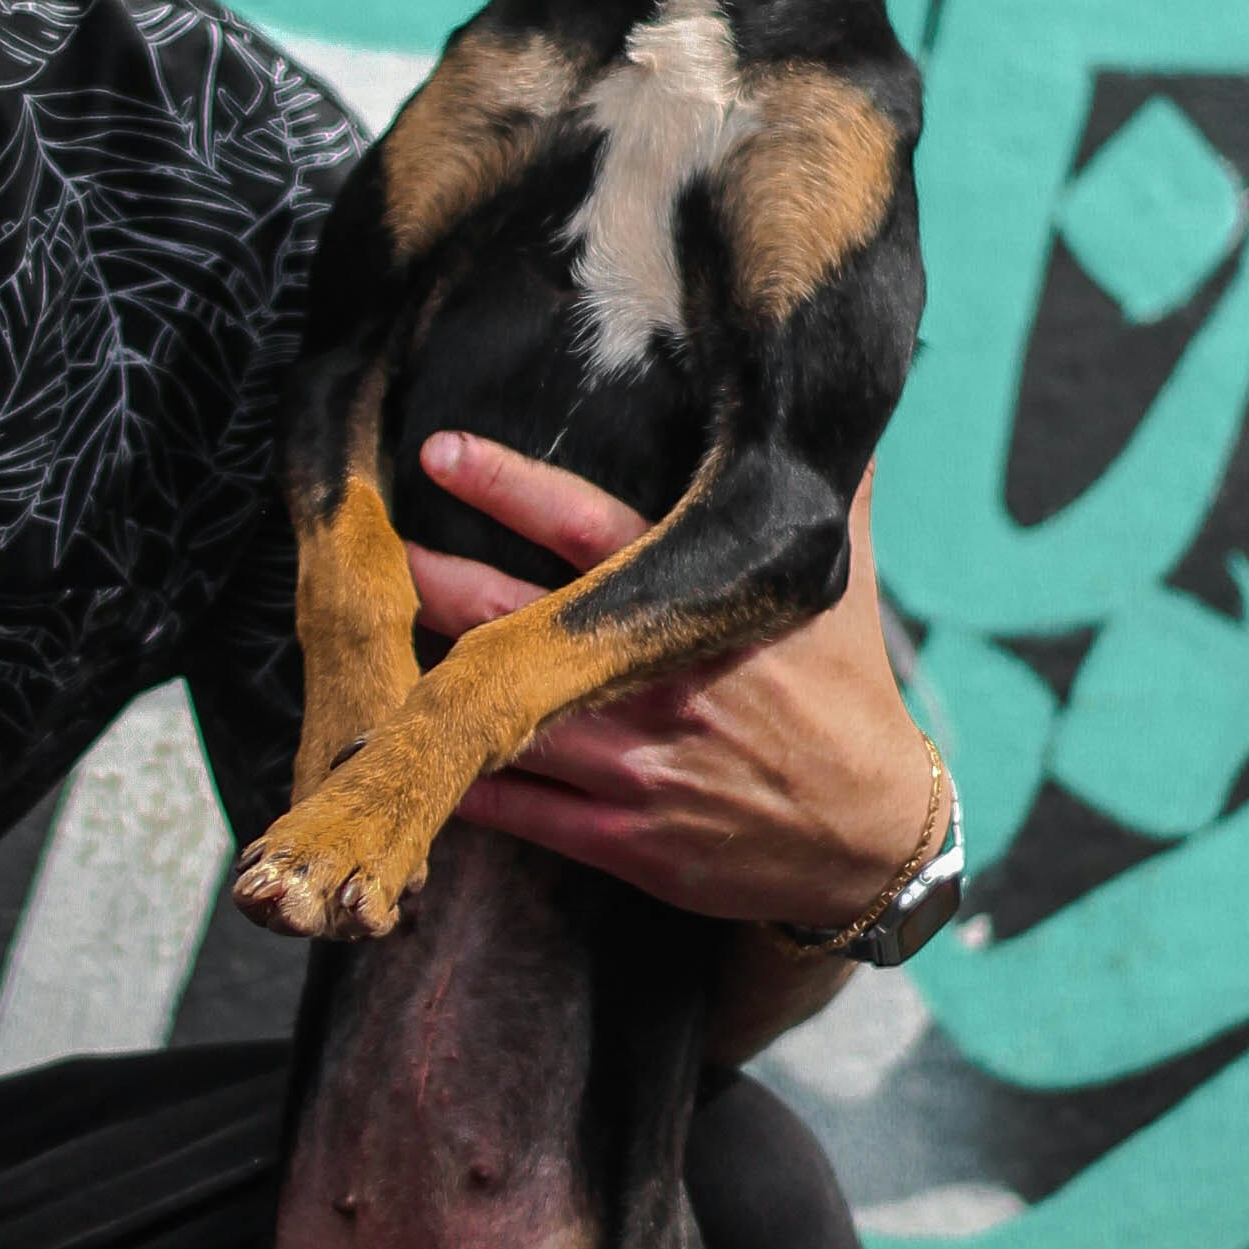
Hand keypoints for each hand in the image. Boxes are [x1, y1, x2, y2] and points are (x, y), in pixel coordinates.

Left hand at [405, 436, 938, 934]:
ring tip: (378, 643)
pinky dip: (461, 782)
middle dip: (439, 579)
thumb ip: (828, 493)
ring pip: (506, 715)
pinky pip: (519, 810)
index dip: (508, 486)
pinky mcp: (624, 841)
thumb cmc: (844, 693)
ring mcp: (637, 767)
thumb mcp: (839, 585)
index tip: (439, 453)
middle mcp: (661, 681)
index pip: (589, 529)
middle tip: (383, 548)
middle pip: (520, 620)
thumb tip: (824, 407)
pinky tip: (407, 752)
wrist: (869, 837)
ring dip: (434, 681)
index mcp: (703, 607)